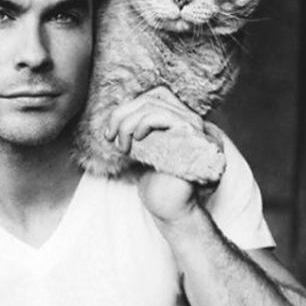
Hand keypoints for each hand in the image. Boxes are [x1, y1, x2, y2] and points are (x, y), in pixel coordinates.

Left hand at [105, 86, 205, 222]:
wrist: (171, 209)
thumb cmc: (156, 184)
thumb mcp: (146, 150)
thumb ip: (141, 130)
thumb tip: (118, 113)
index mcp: (184, 122)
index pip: (157, 96)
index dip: (130, 107)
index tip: (111, 130)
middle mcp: (194, 121)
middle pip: (154, 97)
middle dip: (123, 113)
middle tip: (109, 136)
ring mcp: (196, 128)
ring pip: (153, 105)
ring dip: (127, 123)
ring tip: (121, 145)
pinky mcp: (192, 137)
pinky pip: (162, 116)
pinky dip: (141, 124)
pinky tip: (135, 141)